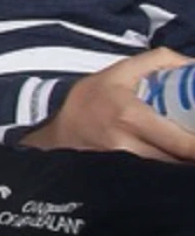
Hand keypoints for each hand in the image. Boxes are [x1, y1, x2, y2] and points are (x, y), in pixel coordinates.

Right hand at [21, 48, 194, 159]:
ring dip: (179, 161)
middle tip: (192, 139)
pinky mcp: (117, 175)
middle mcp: (126, 144)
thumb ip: (161, 61)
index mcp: (131, 116)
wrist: (54, 123)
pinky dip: (164, 168)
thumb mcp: (122, 70)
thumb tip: (193, 66)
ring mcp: (121, 163)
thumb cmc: (92, 95)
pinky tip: (168, 159)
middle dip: (190, 154)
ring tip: (184, 149)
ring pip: (165, 171)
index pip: (181, 143)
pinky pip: (151, 175)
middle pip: (177, 161)